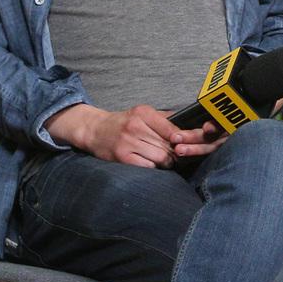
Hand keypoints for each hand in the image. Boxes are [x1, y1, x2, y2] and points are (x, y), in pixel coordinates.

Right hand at [47, 103, 192, 167]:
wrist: (95, 130)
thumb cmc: (123, 123)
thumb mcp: (141, 113)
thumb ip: (164, 119)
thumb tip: (187, 126)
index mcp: (143, 113)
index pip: (172, 129)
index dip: (182, 139)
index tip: (185, 144)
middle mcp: (135, 126)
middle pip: (168, 145)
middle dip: (176, 152)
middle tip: (177, 155)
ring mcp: (128, 143)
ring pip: (161, 157)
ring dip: (167, 162)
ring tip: (166, 160)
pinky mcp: (122, 158)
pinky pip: (148, 167)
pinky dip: (154, 167)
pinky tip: (153, 164)